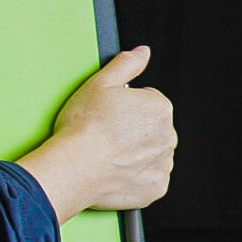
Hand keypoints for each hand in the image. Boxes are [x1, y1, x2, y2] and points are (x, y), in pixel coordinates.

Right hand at [17, 47, 175, 222]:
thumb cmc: (83, 126)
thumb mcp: (101, 82)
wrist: (73, 167)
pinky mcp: (155, 188)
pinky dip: (135, 177)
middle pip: (151, 129)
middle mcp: (168, 136)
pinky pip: (148, 179)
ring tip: (109, 154)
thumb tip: (142, 52)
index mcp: (160, 107)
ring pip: (151, 154)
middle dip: (134, 131)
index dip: (126, 107)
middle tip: (107, 135)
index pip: (148, 102)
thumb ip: (127, 63)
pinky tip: (115, 171)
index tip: (110, 115)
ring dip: (136, 154)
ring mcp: (163, 164)